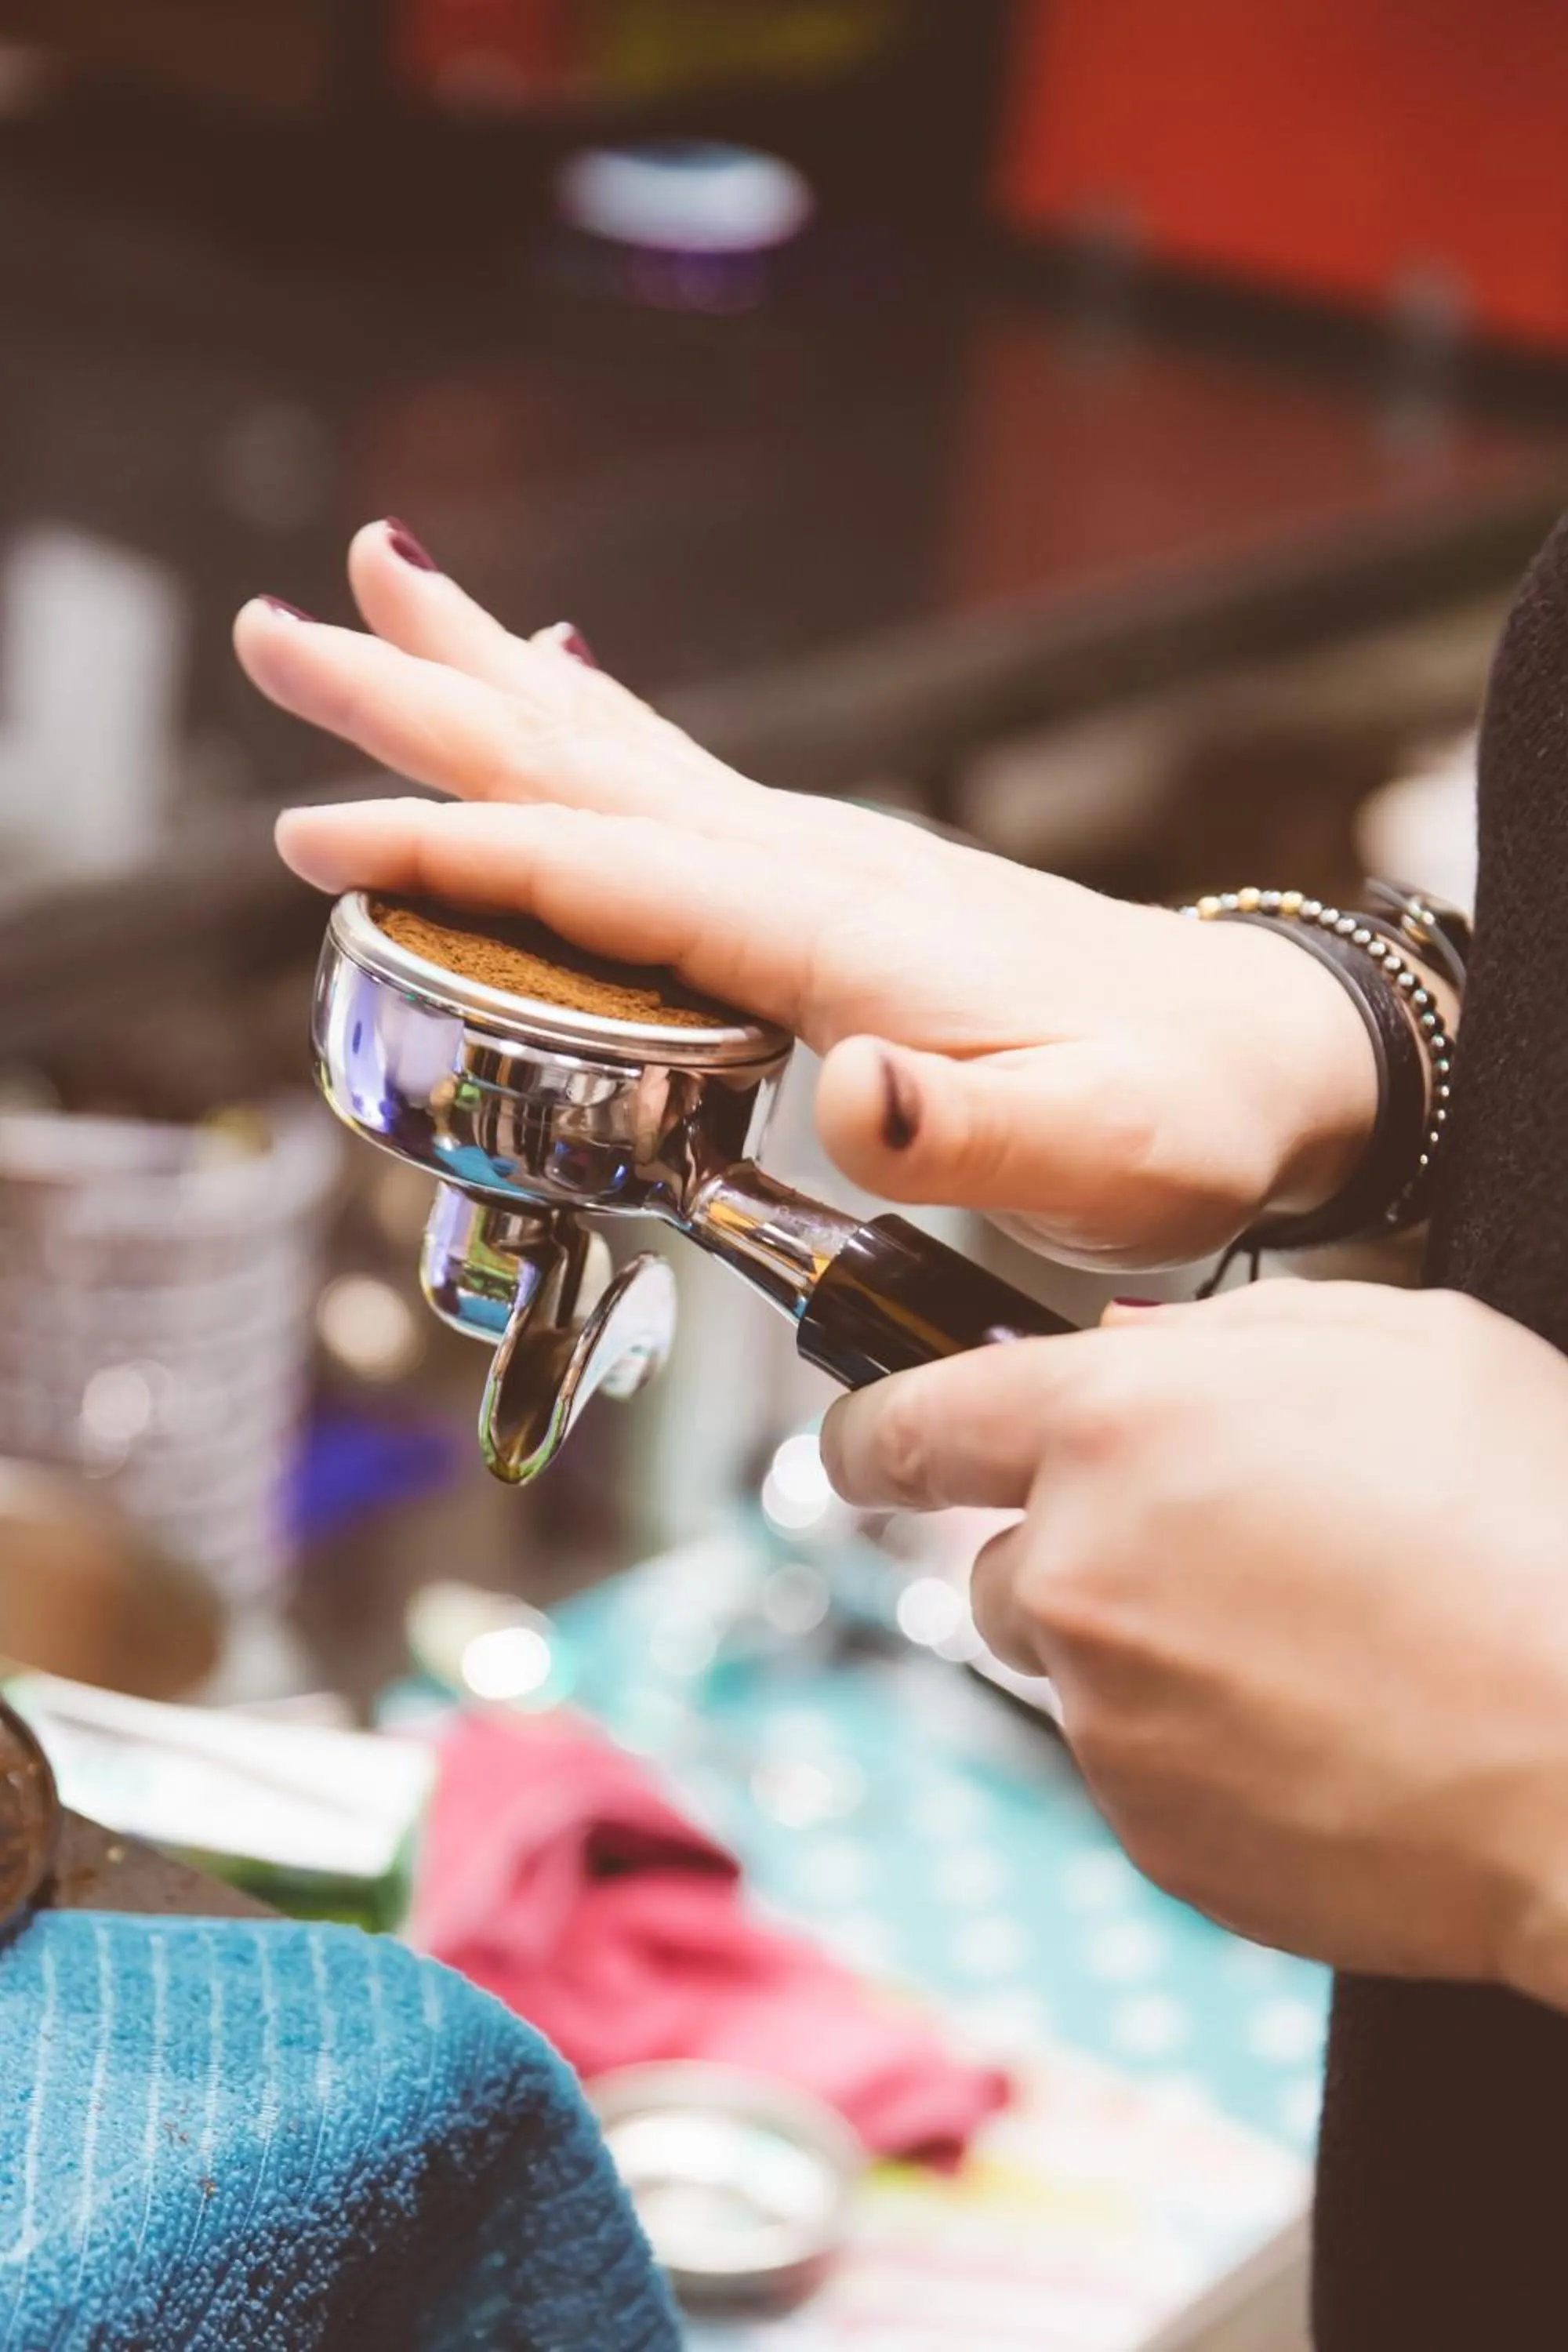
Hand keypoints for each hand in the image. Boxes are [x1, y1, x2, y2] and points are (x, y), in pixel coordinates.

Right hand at [237, 522, 1374, 1268]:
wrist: (1262, 1053)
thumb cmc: (1179, 1117)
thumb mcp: (1098, 1154)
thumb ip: (970, 1131)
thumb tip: (854, 1097)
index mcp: (839, 932)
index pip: (613, 879)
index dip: (460, 855)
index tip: (320, 838)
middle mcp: (815, 868)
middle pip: (586, 768)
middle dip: (425, 705)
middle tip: (281, 629)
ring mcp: (823, 864)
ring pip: (619, 754)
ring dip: (484, 683)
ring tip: (379, 590)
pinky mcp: (834, 885)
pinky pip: (680, 787)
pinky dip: (595, 728)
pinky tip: (559, 680)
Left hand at [822, 1280, 1567, 2007]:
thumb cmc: (1528, 1519)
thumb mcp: (1396, 1345)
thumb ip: (1220, 1335)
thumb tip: (1115, 1351)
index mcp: (1113, 1426)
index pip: (914, 1424)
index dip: (868, 1435)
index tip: (851, 1452)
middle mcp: (1076, 1571)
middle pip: (996, 1564)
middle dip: (1071, 1555)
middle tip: (1220, 1562)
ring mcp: (1109, 1718)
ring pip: (1073, 1670)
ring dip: (1141, 1654)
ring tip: (1301, 1649)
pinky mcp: (1154, 1835)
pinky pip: (1139, 1773)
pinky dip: (1199, 1752)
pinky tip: (1321, 1731)